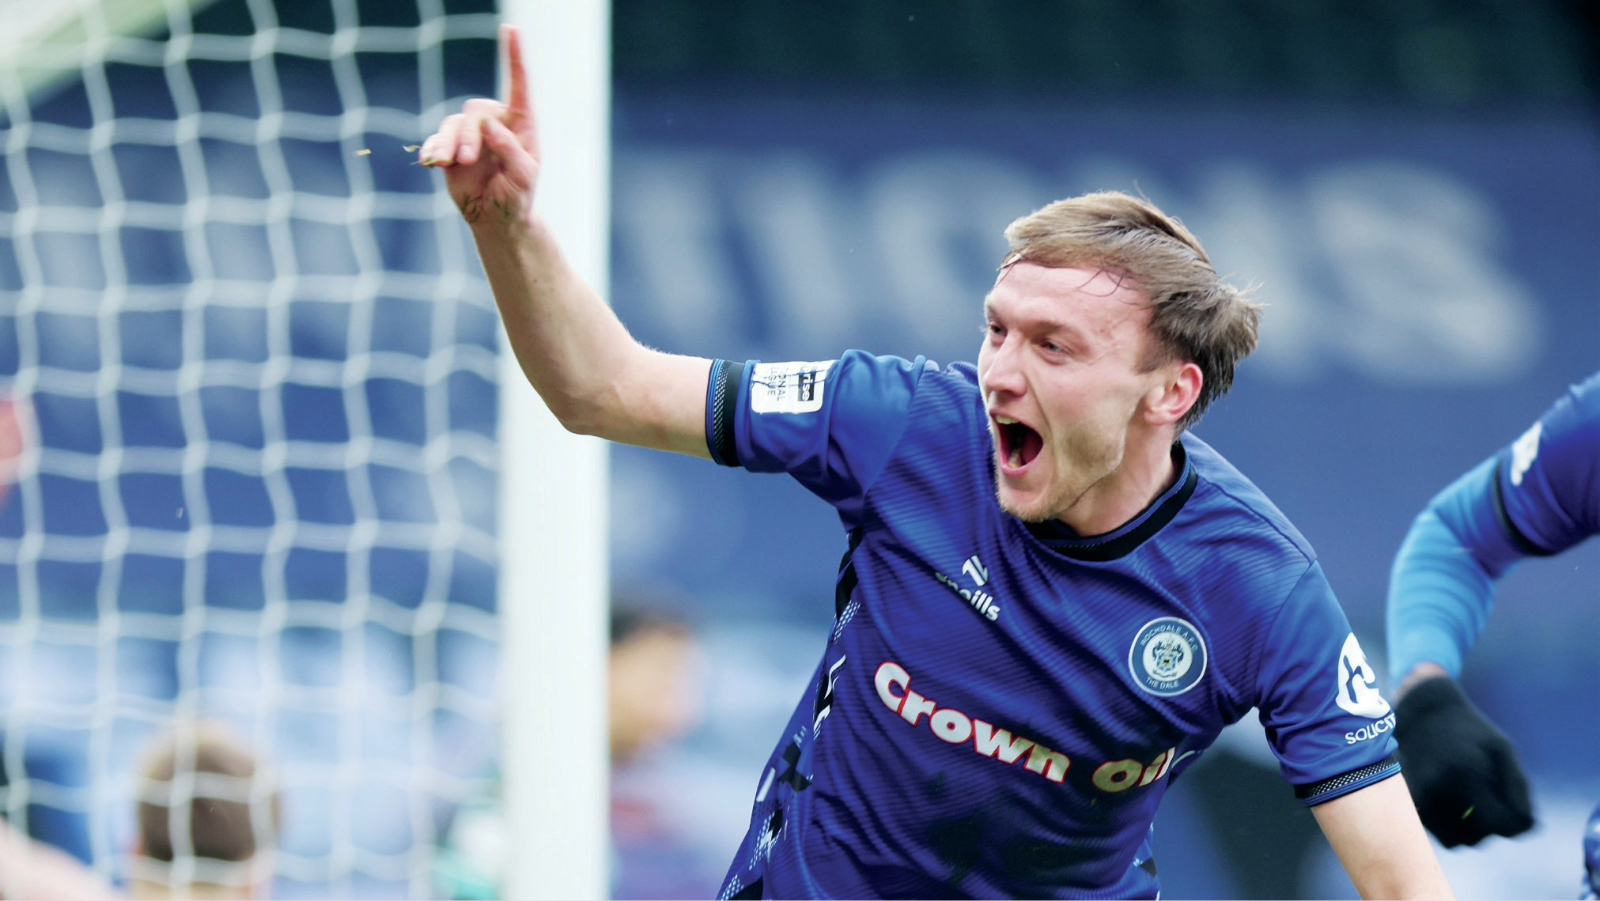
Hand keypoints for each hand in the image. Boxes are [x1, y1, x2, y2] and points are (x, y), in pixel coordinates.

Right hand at [419, 24, 539, 225]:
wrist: (496, 218)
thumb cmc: (518, 196)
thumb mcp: (524, 177)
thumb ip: (512, 152)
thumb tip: (491, 128)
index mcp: (522, 125)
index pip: (519, 85)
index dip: (514, 57)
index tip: (511, 29)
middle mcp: (496, 124)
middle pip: (475, 110)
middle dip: (469, 134)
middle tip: (469, 160)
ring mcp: (472, 135)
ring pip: (454, 123)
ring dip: (451, 143)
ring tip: (452, 164)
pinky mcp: (451, 148)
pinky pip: (438, 139)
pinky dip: (434, 149)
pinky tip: (431, 162)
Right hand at [1393, 675, 1533, 846]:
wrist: (1421, 712)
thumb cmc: (1468, 731)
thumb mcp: (1502, 749)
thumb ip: (1519, 788)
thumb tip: (1525, 828)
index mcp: (1467, 772)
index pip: (1502, 824)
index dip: (1514, 823)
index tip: (1513, 808)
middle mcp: (1437, 787)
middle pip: (1477, 839)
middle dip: (1487, 826)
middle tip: (1486, 799)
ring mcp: (1418, 796)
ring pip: (1455, 842)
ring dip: (1467, 831)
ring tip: (1467, 800)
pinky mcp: (1407, 802)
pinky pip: (1438, 835)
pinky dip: (1449, 827)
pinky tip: (1450, 801)